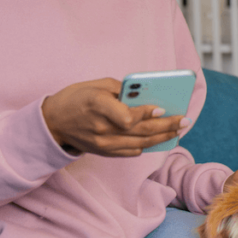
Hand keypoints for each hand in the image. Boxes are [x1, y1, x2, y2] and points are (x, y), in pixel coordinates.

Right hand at [41, 78, 189, 156]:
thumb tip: (144, 94)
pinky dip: (147, 145)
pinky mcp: (104, 152)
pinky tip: (160, 138)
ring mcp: (103, 144)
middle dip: (166, 126)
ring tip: (178, 130)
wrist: (52, 123)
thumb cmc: (75, 98)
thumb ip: (120, 89)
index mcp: (97, 106)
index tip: (161, 109)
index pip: (127, 116)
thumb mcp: (95, 85)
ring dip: (162, 137)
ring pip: (140, 143)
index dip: (146, 114)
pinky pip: (131, 151)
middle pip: (140, 131)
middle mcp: (102, 128)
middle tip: (184, 121)